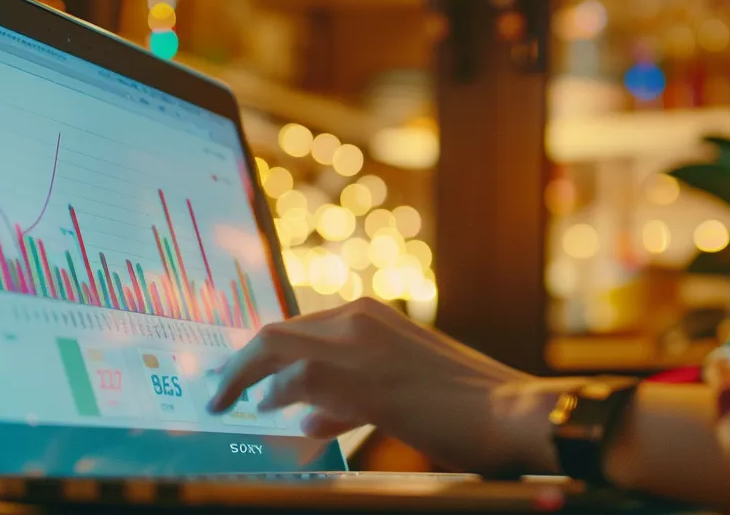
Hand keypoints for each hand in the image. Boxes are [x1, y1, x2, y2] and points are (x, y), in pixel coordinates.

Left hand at [208, 298, 574, 474]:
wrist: (511, 411)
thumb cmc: (466, 408)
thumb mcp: (400, 392)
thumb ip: (349, 397)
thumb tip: (304, 414)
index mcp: (372, 315)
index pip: (298, 328)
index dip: (262, 354)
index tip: (241, 376)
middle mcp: (359, 317)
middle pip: (276, 332)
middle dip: (241, 362)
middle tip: (218, 391)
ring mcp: (357, 344)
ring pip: (273, 346)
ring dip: (242, 376)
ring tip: (223, 402)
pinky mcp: (359, 378)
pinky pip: (291, 380)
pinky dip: (269, 395)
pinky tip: (263, 413)